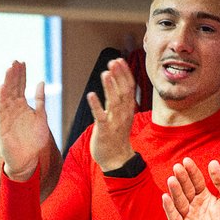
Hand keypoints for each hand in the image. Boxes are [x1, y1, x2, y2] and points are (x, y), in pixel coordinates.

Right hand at [0, 60, 52, 181]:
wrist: (27, 160)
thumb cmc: (33, 141)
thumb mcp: (41, 117)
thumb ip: (40, 100)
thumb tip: (41, 82)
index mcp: (22, 106)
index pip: (20, 86)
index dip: (21, 74)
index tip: (22, 62)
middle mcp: (12, 109)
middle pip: (12, 88)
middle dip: (13, 75)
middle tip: (15, 61)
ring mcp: (5, 117)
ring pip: (5, 96)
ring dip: (6, 83)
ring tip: (9, 70)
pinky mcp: (0, 126)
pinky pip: (0, 110)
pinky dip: (1, 98)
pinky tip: (2, 87)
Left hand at [88, 57, 137, 171]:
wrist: (116, 159)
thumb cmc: (116, 135)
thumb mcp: (121, 115)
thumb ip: (119, 99)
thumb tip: (116, 81)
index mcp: (128, 109)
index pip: (129, 87)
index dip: (124, 73)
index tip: (119, 60)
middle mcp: (123, 114)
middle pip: (123, 92)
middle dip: (119, 76)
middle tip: (114, 61)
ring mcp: (115, 122)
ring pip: (114, 102)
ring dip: (110, 87)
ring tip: (105, 73)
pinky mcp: (104, 131)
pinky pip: (101, 117)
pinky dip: (96, 105)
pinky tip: (91, 94)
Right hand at [162, 157, 219, 219]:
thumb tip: (213, 162)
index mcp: (205, 198)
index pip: (196, 181)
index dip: (192, 171)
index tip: (187, 161)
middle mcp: (194, 207)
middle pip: (186, 190)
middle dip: (181, 179)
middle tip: (177, 167)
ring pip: (179, 202)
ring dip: (174, 191)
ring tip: (171, 179)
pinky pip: (175, 219)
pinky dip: (169, 209)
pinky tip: (166, 198)